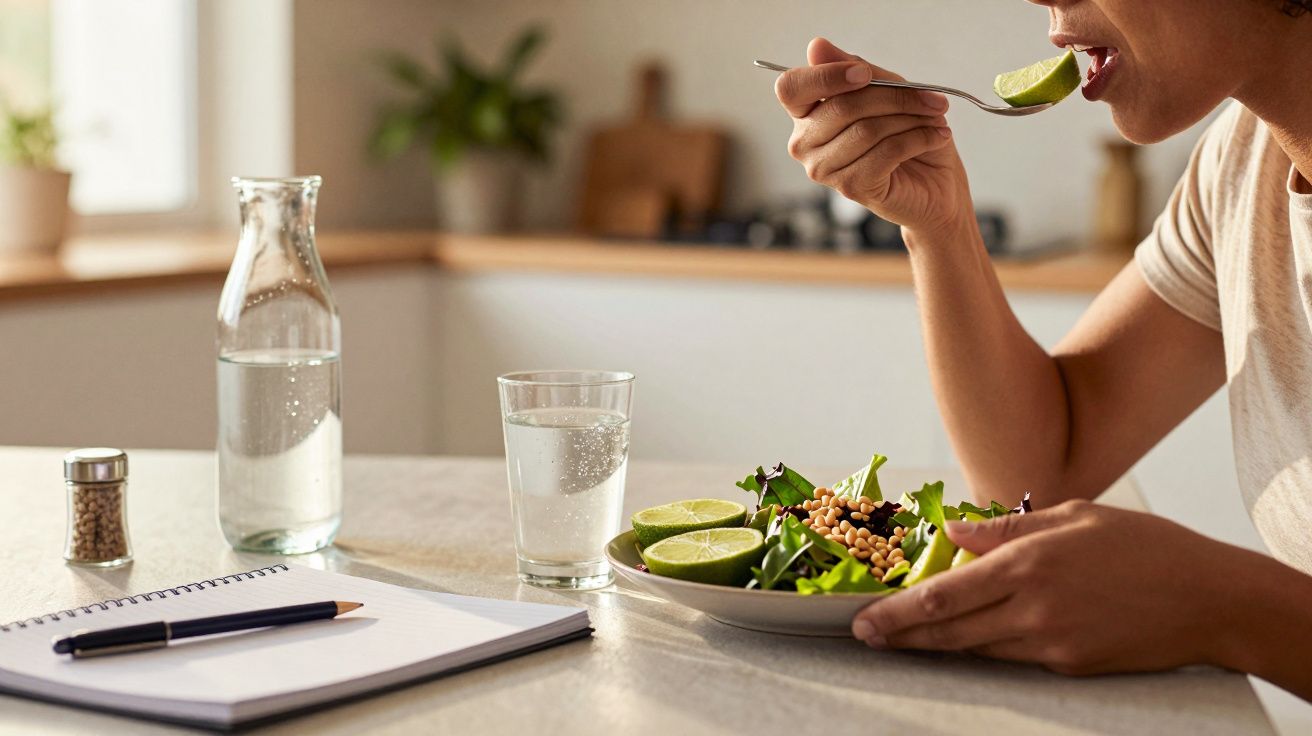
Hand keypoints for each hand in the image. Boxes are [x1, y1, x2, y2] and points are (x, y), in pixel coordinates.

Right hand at [775, 38, 969, 235]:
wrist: (936, 186)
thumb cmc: (909, 136)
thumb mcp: (888, 91)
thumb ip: (856, 69)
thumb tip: (816, 46)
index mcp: (806, 114)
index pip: (792, 88)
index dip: (826, 76)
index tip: (866, 74)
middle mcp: (805, 143)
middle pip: (842, 106)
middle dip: (895, 97)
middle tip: (932, 99)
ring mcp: (824, 170)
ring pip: (867, 129)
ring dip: (912, 119)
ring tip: (935, 120)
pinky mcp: (851, 188)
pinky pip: (886, 151)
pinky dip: (919, 139)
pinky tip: (936, 137)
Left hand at [850, 500, 1237, 675]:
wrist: (1211, 598)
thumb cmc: (1146, 546)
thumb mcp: (1074, 515)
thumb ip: (1006, 529)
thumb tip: (954, 534)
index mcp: (1028, 563)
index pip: (944, 596)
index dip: (898, 612)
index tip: (865, 619)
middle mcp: (1032, 607)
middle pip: (949, 631)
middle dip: (901, 636)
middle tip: (866, 638)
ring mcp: (1052, 643)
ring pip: (977, 649)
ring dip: (936, 646)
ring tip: (901, 641)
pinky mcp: (1071, 665)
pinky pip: (1014, 658)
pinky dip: (984, 650)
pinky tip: (964, 643)